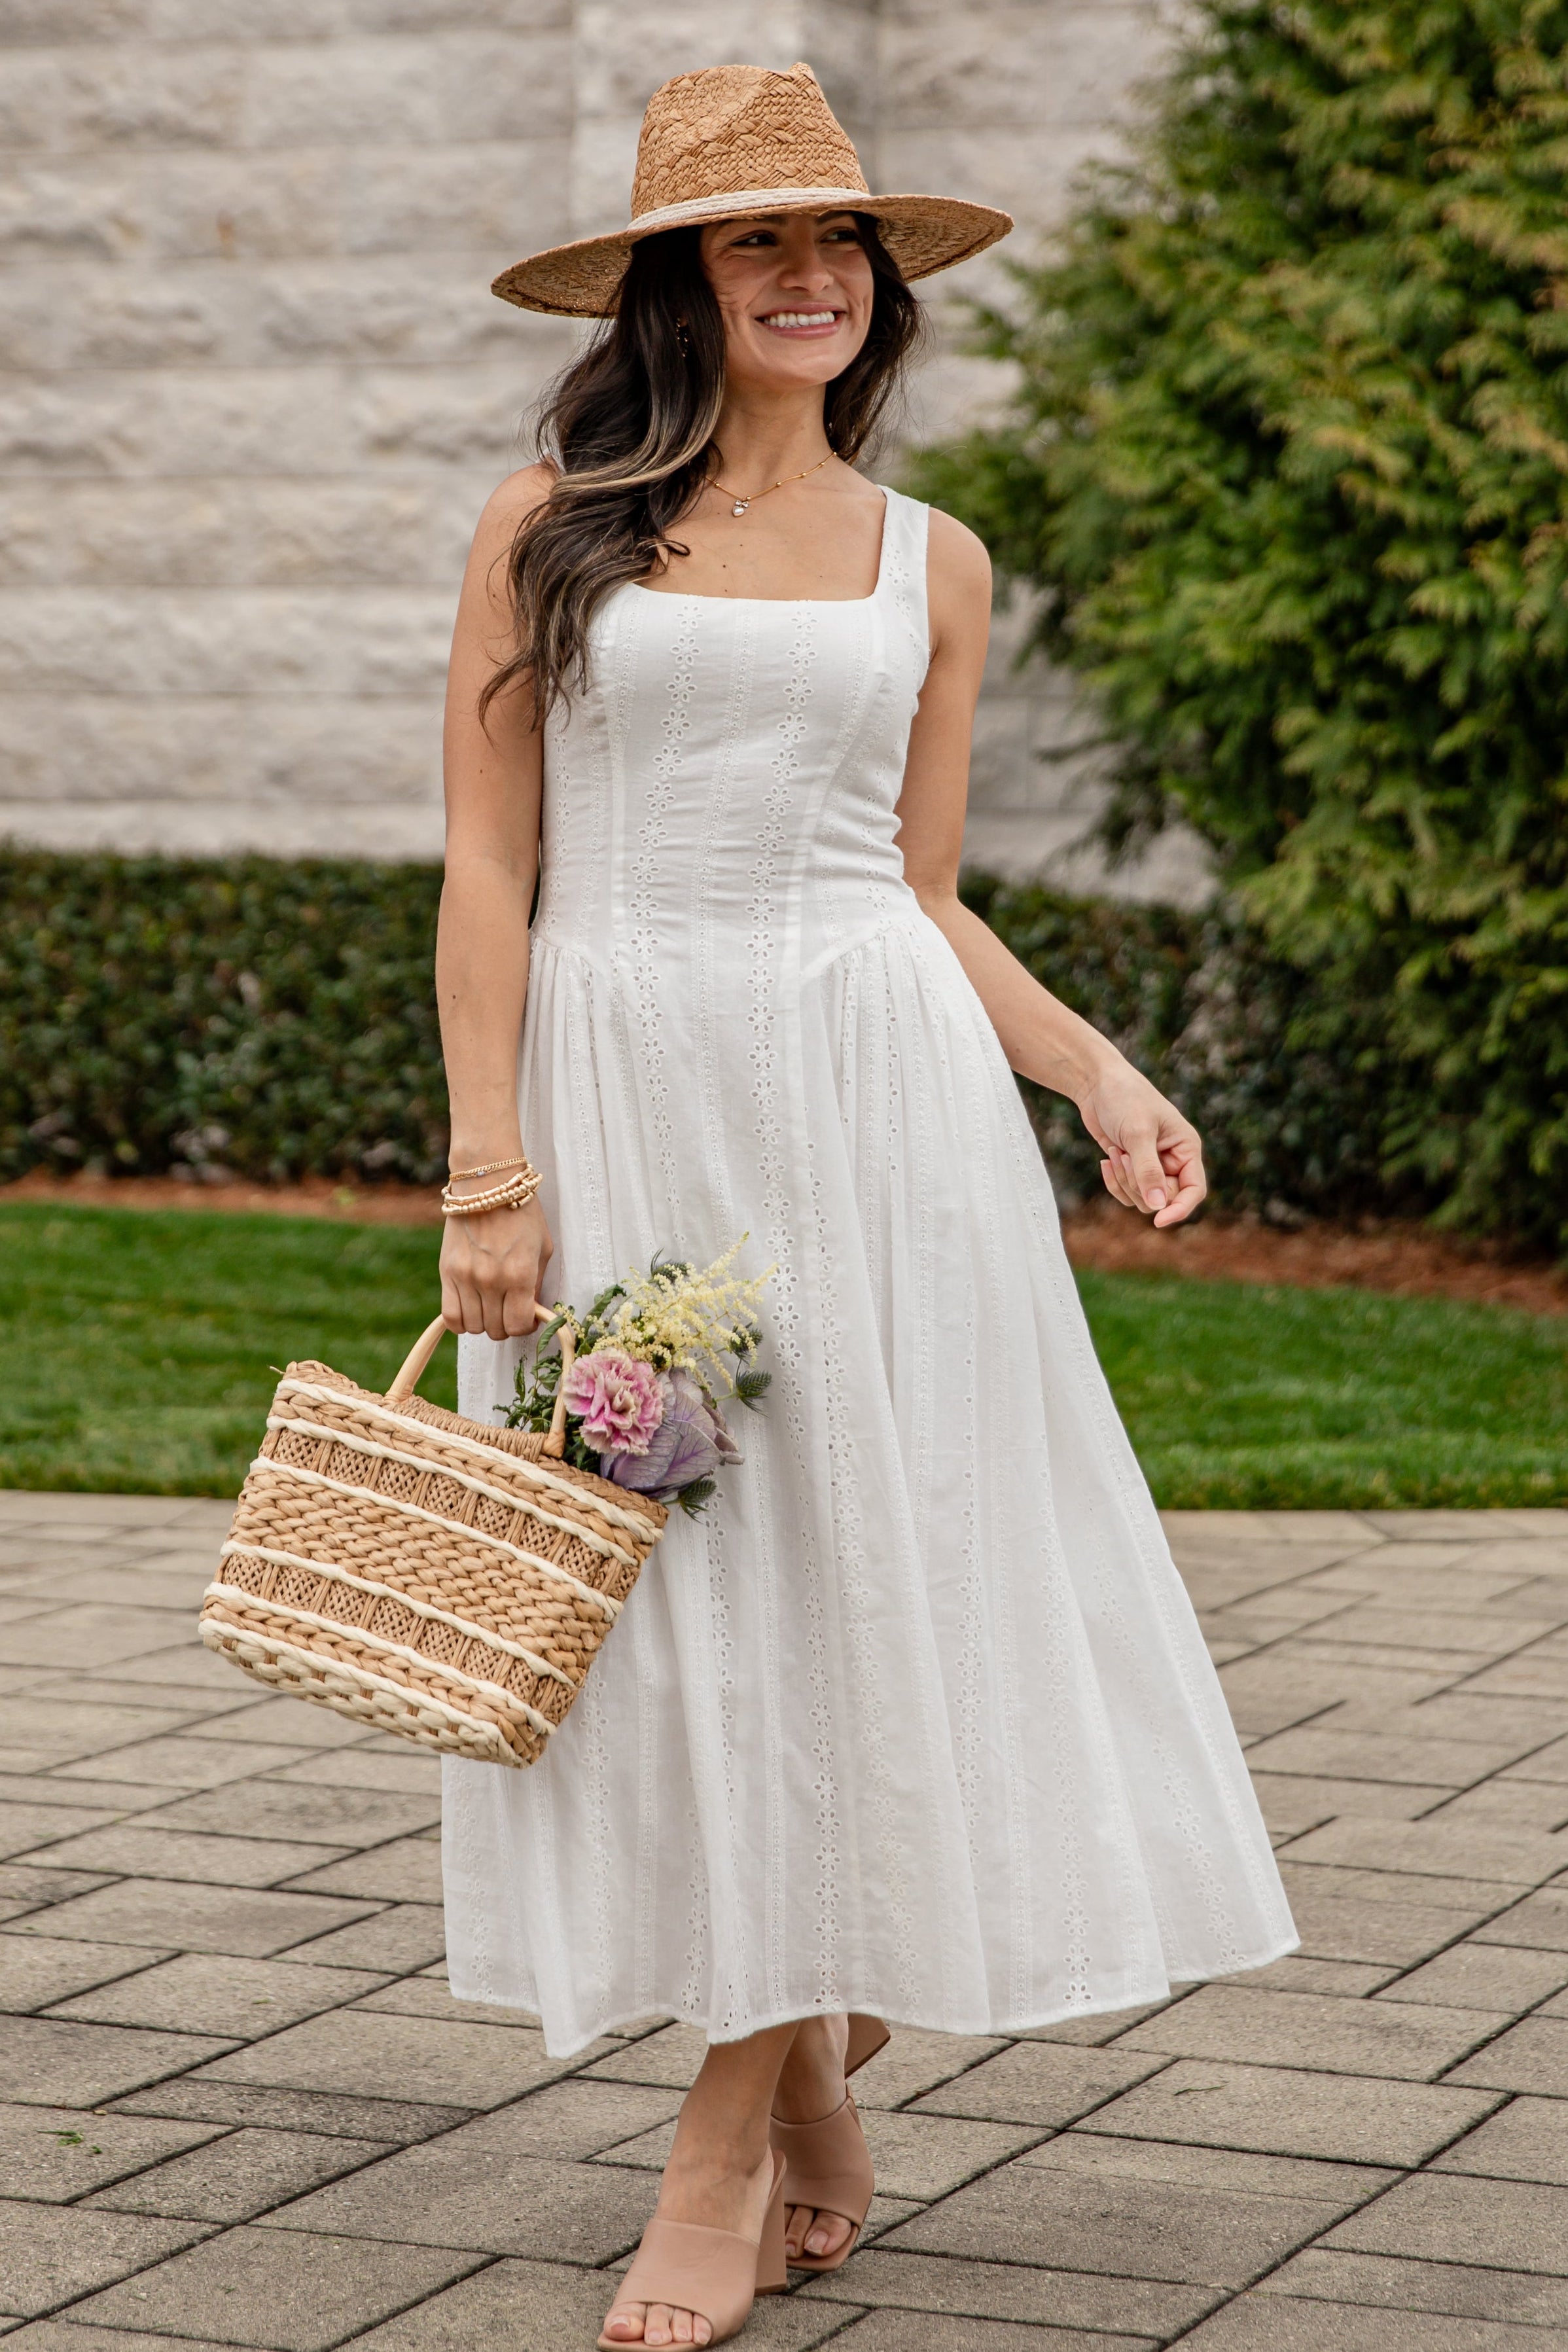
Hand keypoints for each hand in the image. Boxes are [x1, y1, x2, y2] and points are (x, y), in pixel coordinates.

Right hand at [439, 1194, 554, 1339]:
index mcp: (520, 1274)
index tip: (526, 1318)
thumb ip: (536, 1284)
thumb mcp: (543, 1247)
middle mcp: (491, 1280)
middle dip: (505, 1325)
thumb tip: (531, 1313)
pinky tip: (470, 1310)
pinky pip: (450, 1316)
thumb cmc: (522, 1213)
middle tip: (508, 1309)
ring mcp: (466, 1277)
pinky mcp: (447, 1272)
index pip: (517, 1325)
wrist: (487, 1184)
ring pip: (472, 1327)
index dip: (524, 1327)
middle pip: (495, 1329)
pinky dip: (460, 1322)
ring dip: (483, 1323)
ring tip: (490, 1307)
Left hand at [1076, 1060, 1205, 1228]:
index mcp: (1186, 1148)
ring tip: (1116, 1151)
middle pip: (1164, 1199)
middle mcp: (1173, 1160)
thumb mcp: (1137, 1133)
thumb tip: (1158, 1207)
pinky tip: (1106, 1159)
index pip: (1194, 1190)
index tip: (1159, 1221)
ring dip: (1125, 1182)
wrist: (1097, 1083)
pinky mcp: (1132, 1167)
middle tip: (1124, 1157)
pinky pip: (1127, 1193)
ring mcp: (1152, 1165)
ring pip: (1143, 1199)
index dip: (1180, 1209)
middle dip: (1139, 1185)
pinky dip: (1115, 1182)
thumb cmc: (1124, 1098)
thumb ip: (1148, 1171)